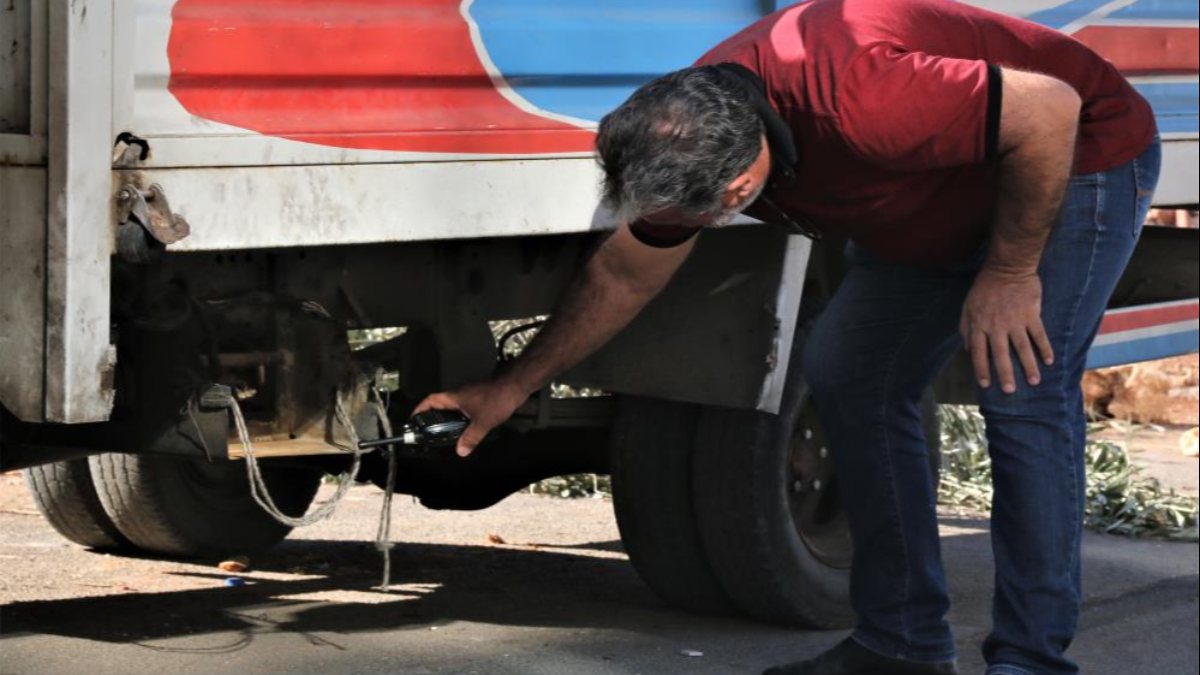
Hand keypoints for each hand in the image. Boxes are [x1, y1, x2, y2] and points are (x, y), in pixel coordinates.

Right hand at [412, 379, 527, 456]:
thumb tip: (460, 450)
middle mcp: (460, 395)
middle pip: (440, 405)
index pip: (430, 401)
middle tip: (428, 430)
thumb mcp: (483, 422)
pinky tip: (466, 428)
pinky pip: (464, 409)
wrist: (515, 386)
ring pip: (453, 407)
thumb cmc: (498, 398)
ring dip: (448, 418)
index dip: (420, 409)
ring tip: (445, 433)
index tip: (413, 419)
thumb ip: (471, 437)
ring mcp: (469, 396)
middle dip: (432, 417)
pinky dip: (461, 418)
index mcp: (454, 398)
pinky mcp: (479, 399)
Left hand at [959, 268, 1054, 393]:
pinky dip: (1044, 349)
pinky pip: (1039, 335)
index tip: (986, 384)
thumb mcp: (967, 307)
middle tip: (1010, 391)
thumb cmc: (984, 288)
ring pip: (1022, 348)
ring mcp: (1015, 322)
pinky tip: (1049, 361)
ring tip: (1034, 381)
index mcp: (979, 325)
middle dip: (1005, 374)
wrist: (1007, 268)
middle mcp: (997, 327)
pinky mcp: (1031, 315)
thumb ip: (966, 328)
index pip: (978, 352)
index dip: (981, 369)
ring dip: (1028, 366)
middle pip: (1000, 355)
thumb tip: (967, 349)